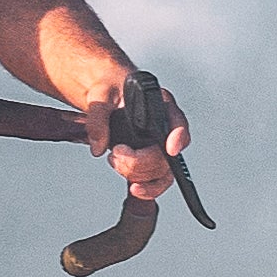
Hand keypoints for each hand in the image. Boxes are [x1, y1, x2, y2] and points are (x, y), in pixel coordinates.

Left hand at [87, 66, 190, 203]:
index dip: (178, 137)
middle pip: (166, 155)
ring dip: (136, 174)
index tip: (170, 148)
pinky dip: (146, 188)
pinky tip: (134, 188)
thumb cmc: (110, 88)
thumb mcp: (101, 94)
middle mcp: (165, 127)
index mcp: (160, 105)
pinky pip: (157, 181)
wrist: (107, 95)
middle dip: (140, 162)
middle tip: (116, 154)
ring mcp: (159, 146)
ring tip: (115, 160)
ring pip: (161, 172)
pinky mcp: (150, 160)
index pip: (177, 121)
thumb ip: (98, 116)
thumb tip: (98, 146)